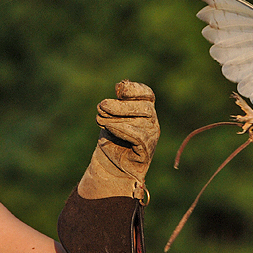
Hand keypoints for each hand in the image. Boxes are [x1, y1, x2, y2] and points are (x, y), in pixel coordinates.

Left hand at [78, 80, 159, 199]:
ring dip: (117, 117)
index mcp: (144, 110)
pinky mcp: (147, 149)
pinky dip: (122, 129)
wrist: (109, 166)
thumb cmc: (111, 139)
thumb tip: (121, 85)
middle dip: (121, 105)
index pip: (147, 94)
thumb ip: (117, 103)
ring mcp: (151, 135)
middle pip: (144, 106)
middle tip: (101, 106)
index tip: (119, 89)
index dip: (135, 89)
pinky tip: (109, 127)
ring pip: (142, 120)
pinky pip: (139, 136)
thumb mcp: (110, 116)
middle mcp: (151, 121)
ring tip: (100, 119)